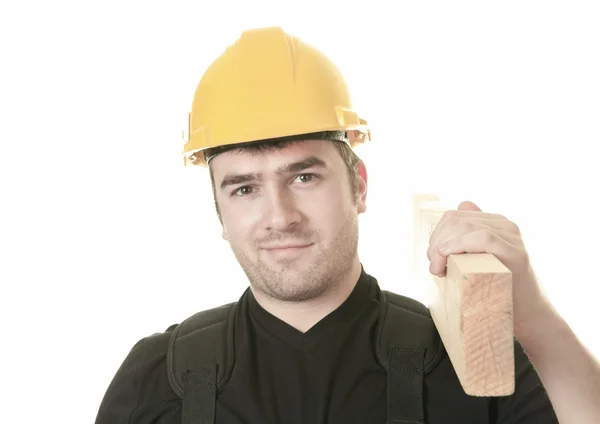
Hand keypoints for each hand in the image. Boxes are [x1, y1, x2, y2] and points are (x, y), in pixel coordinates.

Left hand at [426, 200, 549, 335]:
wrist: (527, 314)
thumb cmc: (497, 288)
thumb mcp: (478, 259)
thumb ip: (469, 236)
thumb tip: (462, 205)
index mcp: (494, 223)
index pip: (454, 216)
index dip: (437, 235)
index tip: (432, 258)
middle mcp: (506, 225)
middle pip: (456, 221)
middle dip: (437, 242)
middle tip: (434, 267)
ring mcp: (512, 237)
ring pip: (465, 226)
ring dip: (443, 246)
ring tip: (439, 269)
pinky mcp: (516, 253)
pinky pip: (484, 238)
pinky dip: (459, 244)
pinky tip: (448, 256)